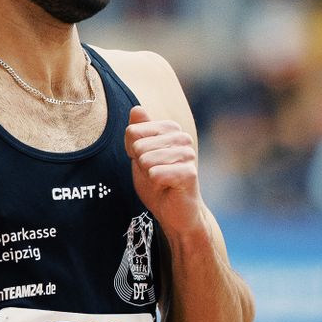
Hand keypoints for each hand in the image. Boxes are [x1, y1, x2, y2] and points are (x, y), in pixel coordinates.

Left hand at [125, 106, 203, 236]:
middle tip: (154, 174)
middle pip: (138, 145)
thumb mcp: (140, 155)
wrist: (174, 212)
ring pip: (146, 160)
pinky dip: (155, 184)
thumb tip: (137, 108)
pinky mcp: (189, 173)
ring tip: (161, 181)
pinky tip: (167, 187)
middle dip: (140, 164)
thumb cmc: (157, 182)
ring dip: (148, 175)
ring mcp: (188, 154)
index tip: (146, 162)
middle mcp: (182, 137)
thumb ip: (137, 132)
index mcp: (171, 128)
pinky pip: (155, 174)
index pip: (132, 131)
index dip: (133, 152)